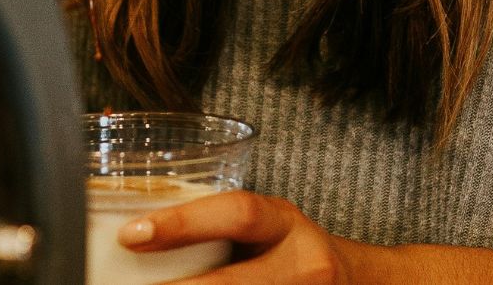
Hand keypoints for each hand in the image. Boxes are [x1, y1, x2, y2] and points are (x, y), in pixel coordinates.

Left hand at [119, 190, 375, 284]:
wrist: (362, 283)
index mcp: (286, 225)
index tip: (130, 233)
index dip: (182, 222)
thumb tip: (133, 238)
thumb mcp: (268, 226)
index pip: (237, 214)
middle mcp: (301, 266)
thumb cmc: (293, 251)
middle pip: (233, 282)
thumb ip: (219, 227)